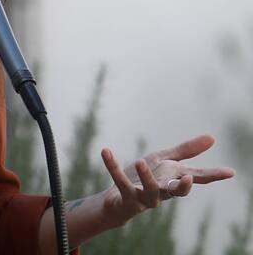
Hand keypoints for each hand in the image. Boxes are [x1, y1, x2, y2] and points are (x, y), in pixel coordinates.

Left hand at [99, 134, 234, 227]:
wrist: (117, 200)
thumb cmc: (144, 178)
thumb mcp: (164, 160)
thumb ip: (185, 151)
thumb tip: (212, 137)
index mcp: (173, 179)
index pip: (197, 177)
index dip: (213, 175)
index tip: (230, 172)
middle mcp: (162, 191)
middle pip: (177, 192)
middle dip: (183, 187)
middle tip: (187, 179)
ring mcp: (145, 197)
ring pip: (150, 191)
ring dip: (146, 177)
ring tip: (141, 161)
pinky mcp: (126, 198)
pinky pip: (120, 182)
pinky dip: (112, 166)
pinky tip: (106, 151)